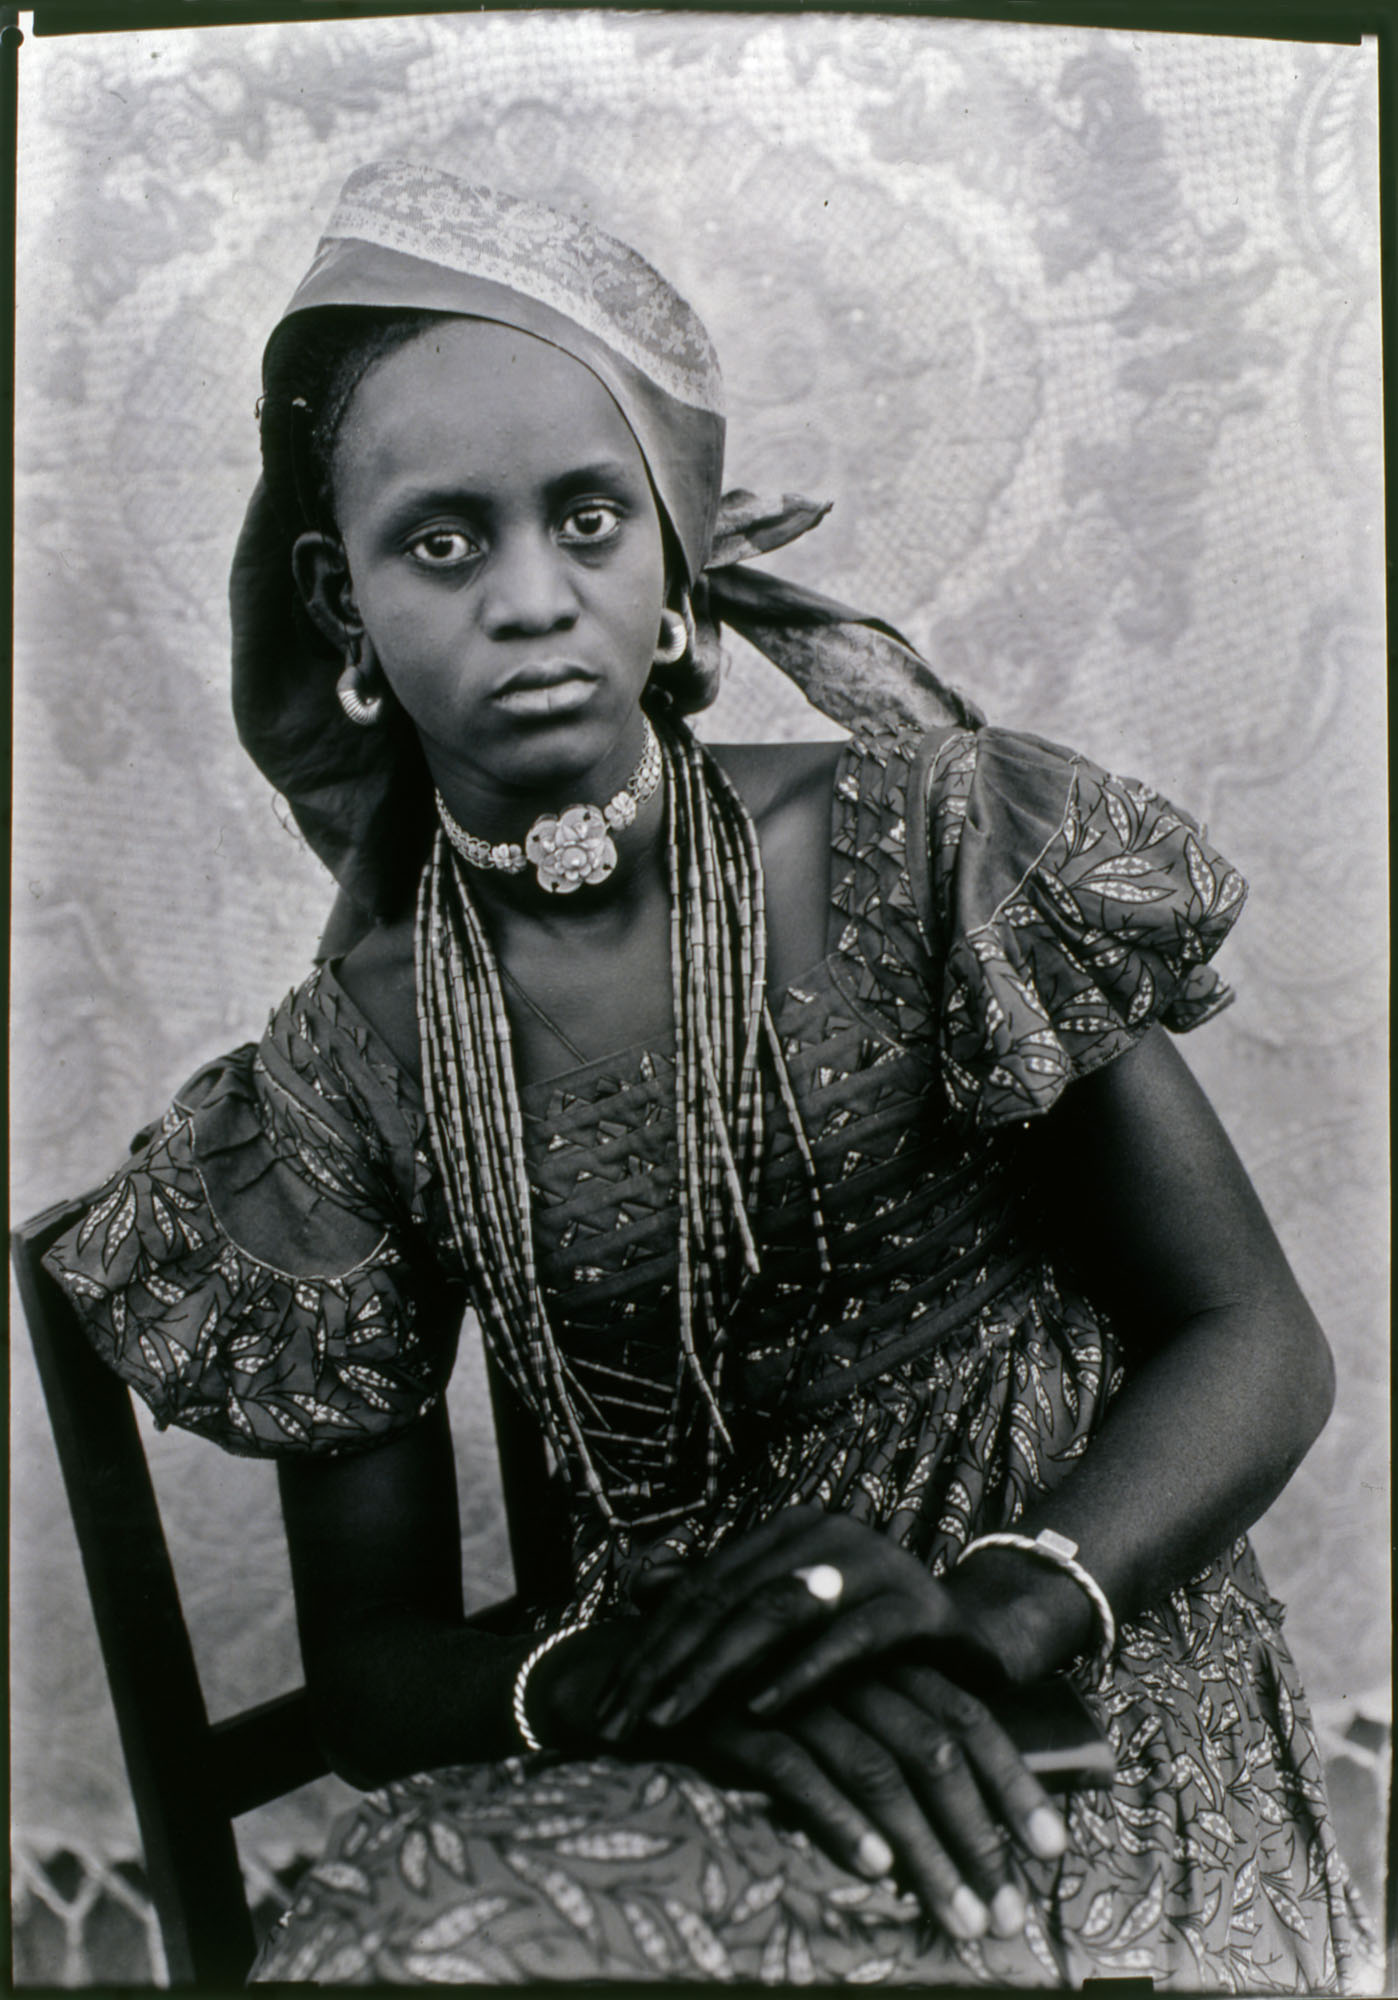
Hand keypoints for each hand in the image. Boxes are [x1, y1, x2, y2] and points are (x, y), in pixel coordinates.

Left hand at [595, 1508, 1012, 1736]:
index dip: (652, 1641)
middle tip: (624, 1720)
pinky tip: (760, 1708)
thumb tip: (639, 1586)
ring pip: (776, 1615)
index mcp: (790, 1528)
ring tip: (672, 1716)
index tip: (609, 1699)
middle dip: (668, 1664)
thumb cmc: (866, 1631)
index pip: (704, 1585)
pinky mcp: (917, 1606)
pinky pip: (847, 1642)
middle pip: (729, 1599)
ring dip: (716, 1670)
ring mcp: (876, 1562)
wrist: (972, 1638)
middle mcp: (828, 1531)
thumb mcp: (791, 1613)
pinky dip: (799, 1675)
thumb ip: (725, 1598)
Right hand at [661, 1670, 1064, 1940]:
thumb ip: (897, 1743)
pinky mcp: (736, 1719)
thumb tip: (974, 1819)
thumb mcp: (838, 1711)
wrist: (648, 1670)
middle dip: (979, 1839)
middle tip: (1007, 1915)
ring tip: (959, 1920)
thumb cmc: (760, 1703)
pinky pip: (797, 1771)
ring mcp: (793, 1692)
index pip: (969, 1718)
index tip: (1053, 1852)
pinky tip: (873, 1868)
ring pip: (878, 1770)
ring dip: (927, 1852)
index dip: (1014, 1784)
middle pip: (936, 1752)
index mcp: (882, 1662)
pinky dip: (839, 1819)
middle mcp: (848, 1671)